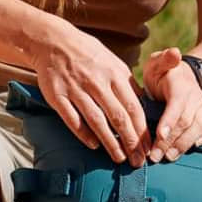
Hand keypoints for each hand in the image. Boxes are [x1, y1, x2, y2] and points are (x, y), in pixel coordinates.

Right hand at [33, 21, 150, 166]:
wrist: (52, 40)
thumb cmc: (88, 55)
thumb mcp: (113, 62)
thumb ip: (128, 85)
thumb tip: (144, 107)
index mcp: (114, 73)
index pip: (133, 107)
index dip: (142, 130)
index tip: (149, 147)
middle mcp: (96, 81)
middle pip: (118, 117)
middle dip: (131, 142)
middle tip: (137, 160)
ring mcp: (76, 89)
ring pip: (97, 121)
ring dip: (110, 143)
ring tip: (119, 158)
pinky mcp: (57, 95)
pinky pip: (72, 119)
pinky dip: (83, 134)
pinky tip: (94, 145)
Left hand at [143, 47, 201, 162]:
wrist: (180, 77)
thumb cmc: (162, 75)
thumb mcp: (157, 64)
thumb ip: (163, 60)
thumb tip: (174, 53)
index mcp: (180, 84)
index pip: (177, 104)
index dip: (169, 121)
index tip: (159, 136)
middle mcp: (195, 96)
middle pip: (186, 121)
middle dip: (170, 141)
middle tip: (155, 156)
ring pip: (198, 128)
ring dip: (184, 144)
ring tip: (169, 157)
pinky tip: (197, 146)